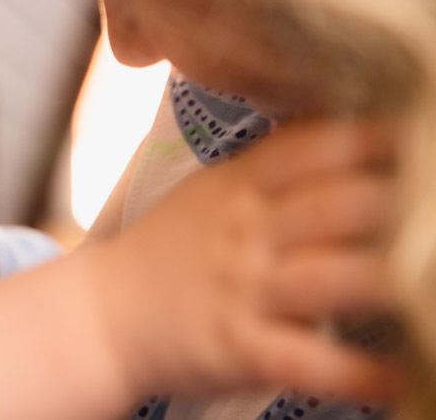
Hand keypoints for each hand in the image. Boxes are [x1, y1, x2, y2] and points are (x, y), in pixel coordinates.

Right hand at [92, 119, 401, 403]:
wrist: (104, 313)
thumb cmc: (169, 250)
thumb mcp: (212, 192)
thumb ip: (273, 165)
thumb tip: (348, 130)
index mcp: (241, 184)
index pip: (320, 146)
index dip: (382, 139)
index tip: (427, 137)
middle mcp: (247, 229)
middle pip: (342, 205)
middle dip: (409, 206)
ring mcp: (244, 287)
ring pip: (337, 278)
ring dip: (398, 282)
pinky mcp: (239, 346)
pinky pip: (309, 360)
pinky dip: (361, 373)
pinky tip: (402, 378)